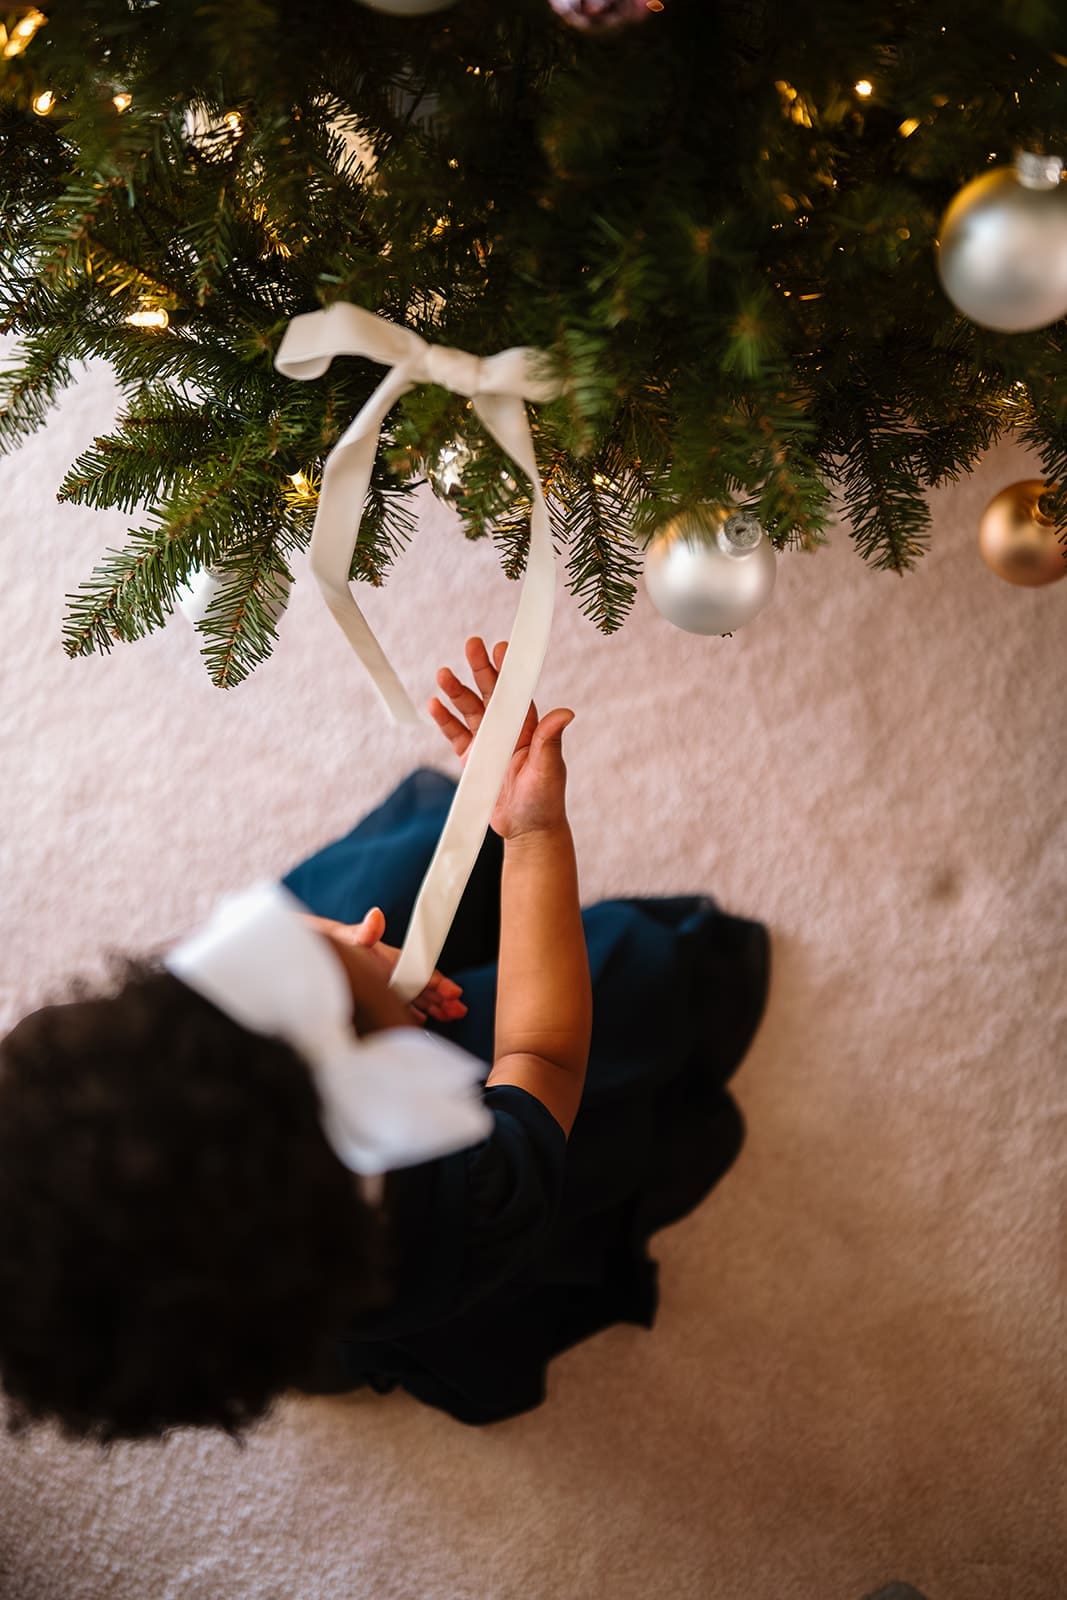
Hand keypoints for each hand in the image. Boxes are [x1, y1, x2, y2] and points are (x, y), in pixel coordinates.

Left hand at [301, 909, 467, 1025]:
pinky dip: (412, 1013)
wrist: (309, 949)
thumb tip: (376, 917)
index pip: (418, 971)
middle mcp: (389, 972)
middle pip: (420, 985)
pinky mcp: (373, 994)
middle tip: (459, 1009)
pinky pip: (397, 1004)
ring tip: (451, 1015)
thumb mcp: (344, 937)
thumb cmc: (330, 944)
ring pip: (413, 996)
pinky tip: (421, 1022)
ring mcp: (382, 983)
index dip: (436, 981)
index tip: (453, 991)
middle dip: (442, 997)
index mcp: (387, 959)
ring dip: (432, 1005)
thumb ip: (363, 932)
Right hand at [429, 636, 574, 839]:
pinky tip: (434, 704)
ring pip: (470, 712)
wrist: (527, 832)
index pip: (517, 693)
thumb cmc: (544, 801)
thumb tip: (567, 712)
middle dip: (480, 670)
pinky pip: (455, 736)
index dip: (508, 671)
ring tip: (443, 673)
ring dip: (456, 692)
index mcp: (529, 729)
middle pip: (491, 695)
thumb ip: (550, 740)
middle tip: (471, 643)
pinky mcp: (473, 761)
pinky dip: (445, 721)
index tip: (501, 647)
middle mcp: (508, 731)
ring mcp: (489, 744)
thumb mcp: (549, 769)